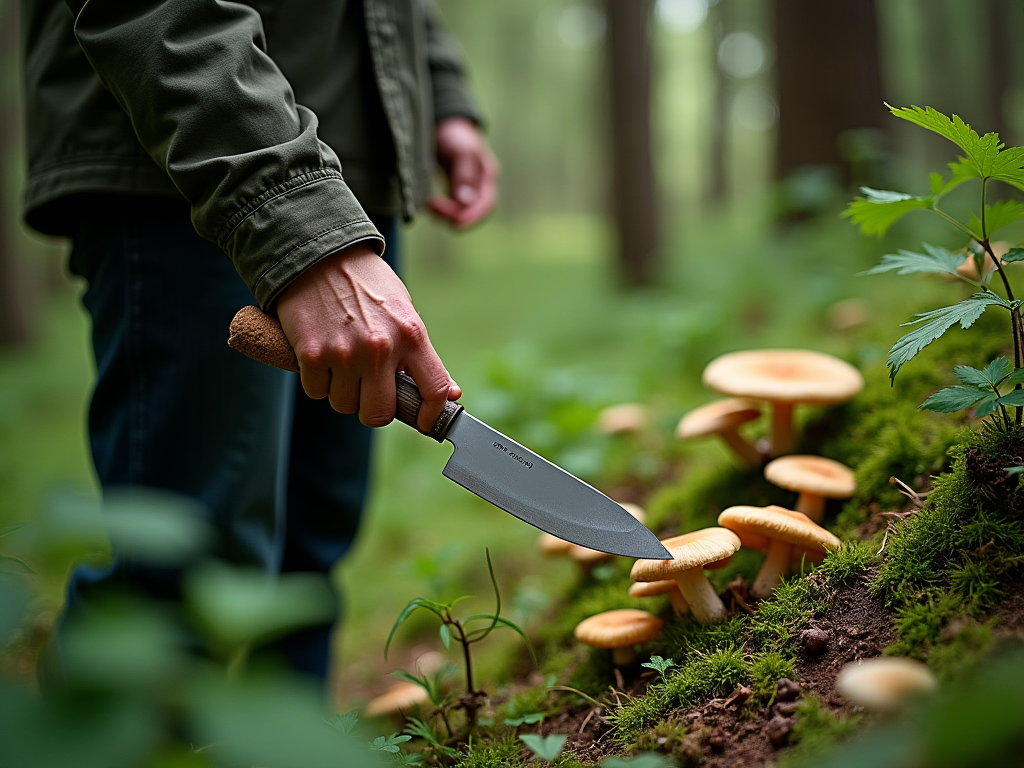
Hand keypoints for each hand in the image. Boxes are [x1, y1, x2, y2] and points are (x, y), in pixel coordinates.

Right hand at [275, 243, 460, 430]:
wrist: (319, 253)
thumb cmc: (366, 284)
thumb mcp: (404, 311)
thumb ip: (423, 354)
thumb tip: (449, 393)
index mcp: (411, 335)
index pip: (434, 390)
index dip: (430, 415)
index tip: (423, 420)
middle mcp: (380, 348)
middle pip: (379, 414)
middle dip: (373, 407)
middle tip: (368, 388)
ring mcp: (344, 353)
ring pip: (344, 405)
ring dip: (342, 392)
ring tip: (342, 363)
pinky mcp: (310, 353)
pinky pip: (317, 392)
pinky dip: (317, 381)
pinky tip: (322, 356)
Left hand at [428, 117, 498, 227]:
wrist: (443, 126)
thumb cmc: (454, 134)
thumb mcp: (460, 150)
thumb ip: (464, 174)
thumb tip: (465, 201)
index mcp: (487, 176)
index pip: (486, 204)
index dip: (472, 217)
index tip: (455, 223)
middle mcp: (480, 186)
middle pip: (472, 212)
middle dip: (454, 216)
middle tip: (432, 208)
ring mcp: (467, 190)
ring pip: (460, 212)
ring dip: (445, 214)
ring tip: (428, 204)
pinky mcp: (453, 191)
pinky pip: (449, 208)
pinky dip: (439, 210)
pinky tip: (427, 203)